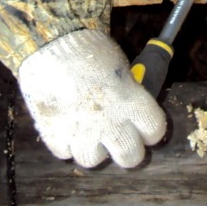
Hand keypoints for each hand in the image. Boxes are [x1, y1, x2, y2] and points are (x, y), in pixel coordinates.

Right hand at [18, 29, 166, 167]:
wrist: (51, 45)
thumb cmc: (89, 48)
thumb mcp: (121, 67)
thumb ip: (129, 91)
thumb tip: (131, 100)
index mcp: (134, 104)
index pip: (155, 132)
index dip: (150, 130)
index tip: (145, 125)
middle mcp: (112, 125)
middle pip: (130, 158)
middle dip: (126, 149)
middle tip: (120, 137)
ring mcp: (82, 135)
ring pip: (93, 160)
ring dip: (92, 148)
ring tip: (88, 131)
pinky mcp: (55, 136)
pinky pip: (63, 152)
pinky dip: (65, 143)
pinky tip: (65, 125)